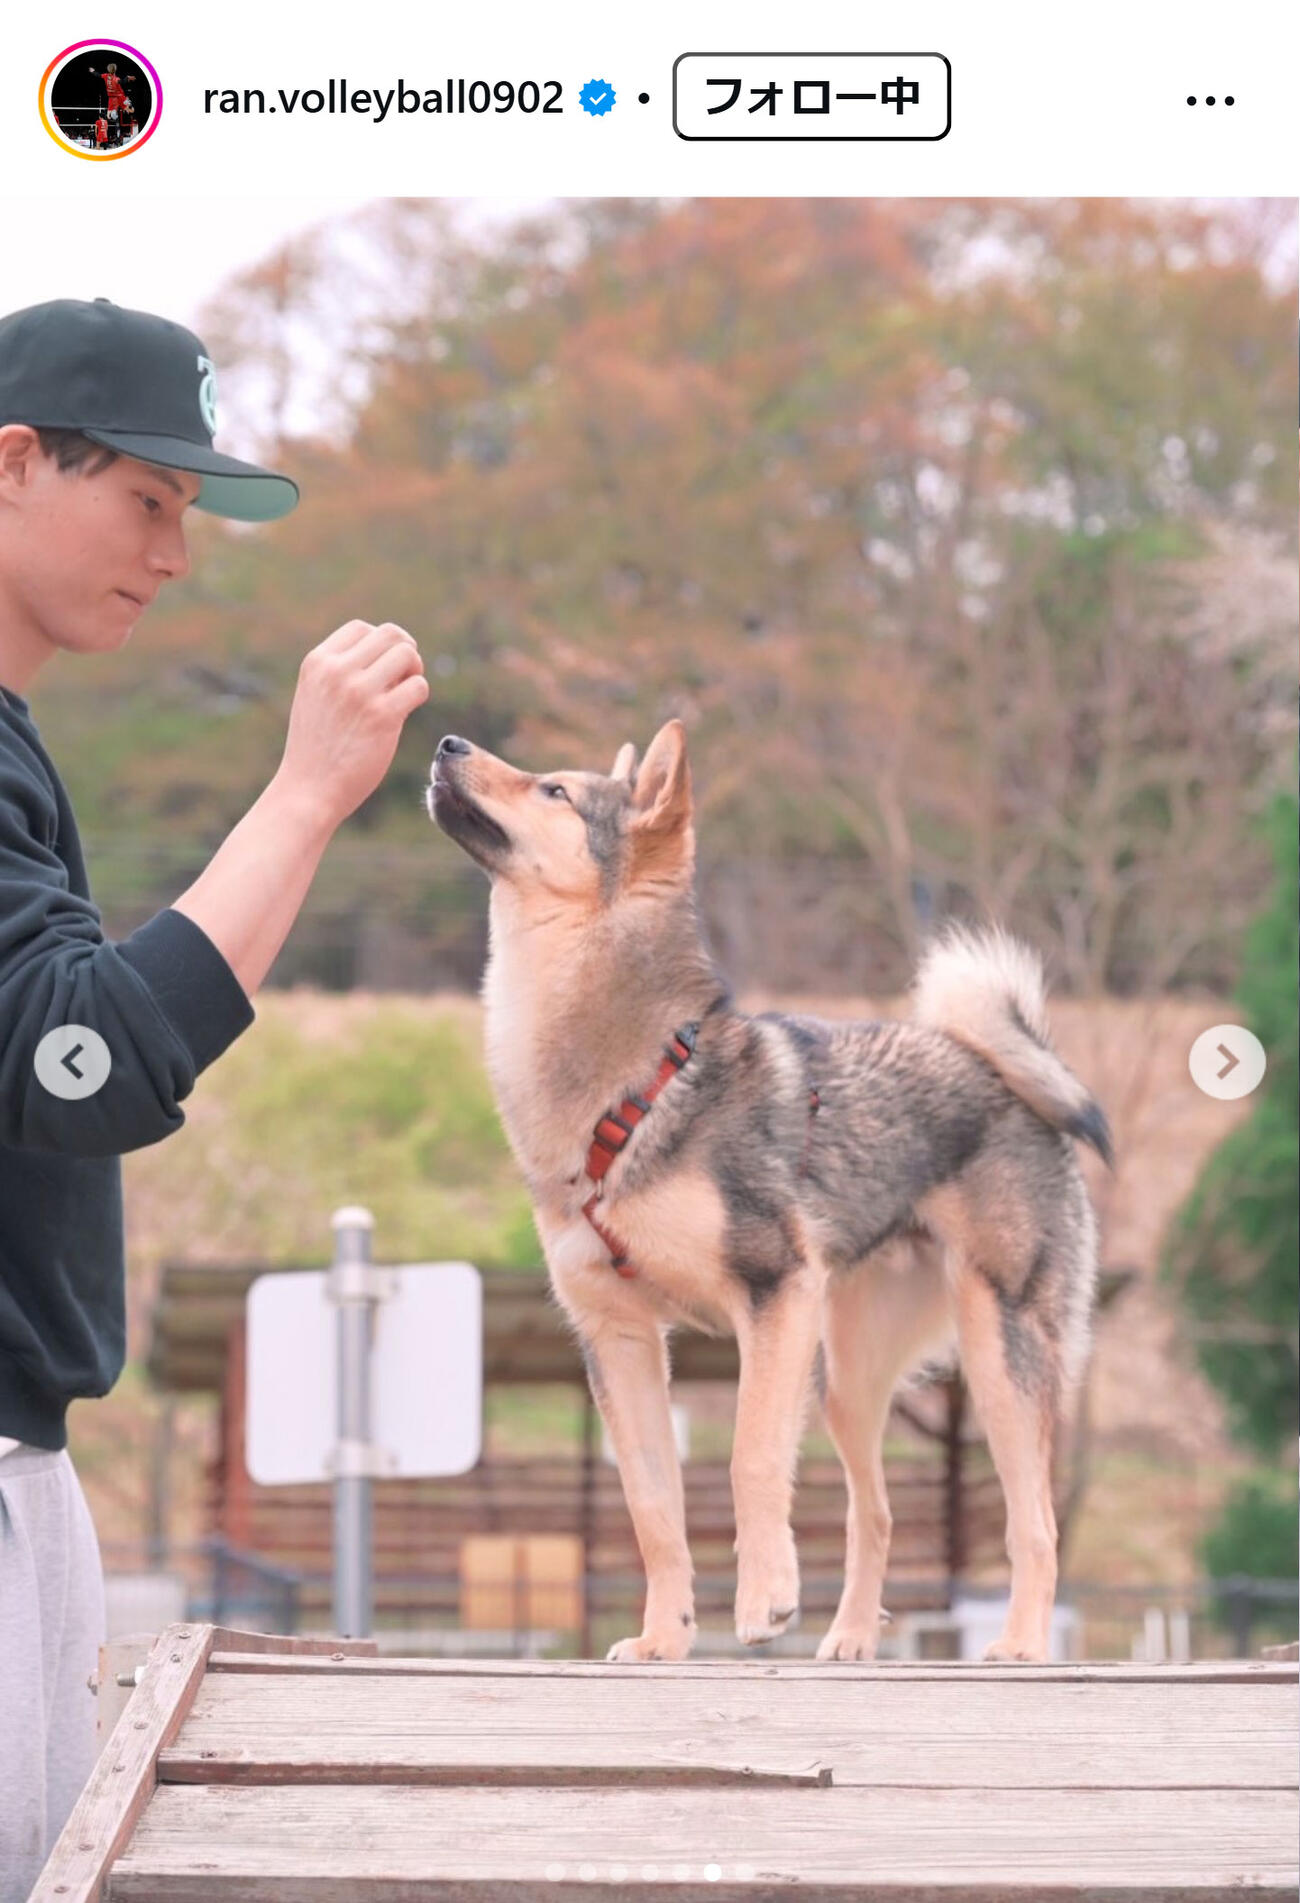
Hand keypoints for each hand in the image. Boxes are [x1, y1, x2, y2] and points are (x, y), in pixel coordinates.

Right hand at [276, 620, 429, 827]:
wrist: (308, 790)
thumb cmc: (316, 747)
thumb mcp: (315, 695)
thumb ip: (341, 670)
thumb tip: (391, 651)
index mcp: (318, 662)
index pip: (361, 628)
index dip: (379, 644)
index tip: (381, 669)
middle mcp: (337, 671)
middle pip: (390, 634)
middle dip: (404, 652)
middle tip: (402, 678)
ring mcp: (360, 692)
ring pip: (407, 654)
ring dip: (414, 671)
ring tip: (403, 694)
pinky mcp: (383, 716)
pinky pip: (419, 686)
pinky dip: (419, 695)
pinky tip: (405, 712)